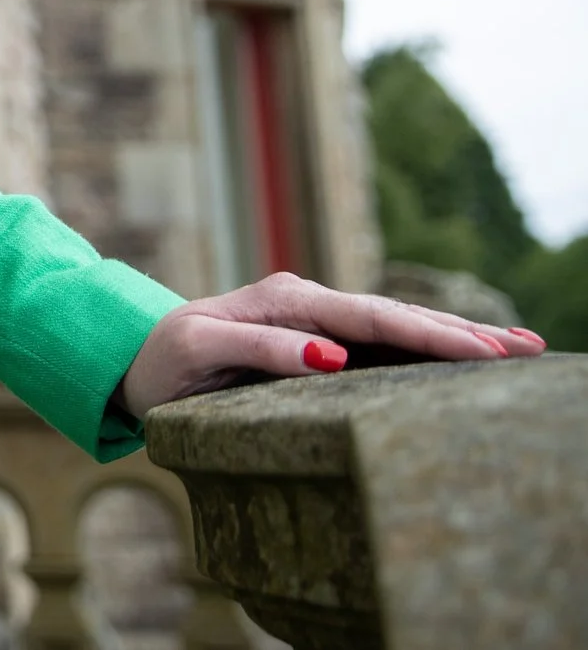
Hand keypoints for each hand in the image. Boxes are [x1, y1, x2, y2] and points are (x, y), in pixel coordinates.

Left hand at [116, 270, 543, 418]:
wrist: (133, 358)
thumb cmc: (162, 360)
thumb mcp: (199, 353)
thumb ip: (261, 350)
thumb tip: (334, 355)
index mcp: (284, 300)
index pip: (371, 317)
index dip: (430, 334)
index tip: (483, 351)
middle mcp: (306, 303)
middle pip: (396, 316)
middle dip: (462, 333)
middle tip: (527, 350)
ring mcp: (314, 320)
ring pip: (395, 327)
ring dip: (454, 338)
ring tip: (515, 349)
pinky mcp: (314, 340)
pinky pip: (379, 343)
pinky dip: (424, 348)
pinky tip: (461, 357)